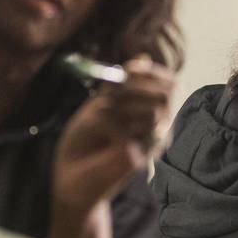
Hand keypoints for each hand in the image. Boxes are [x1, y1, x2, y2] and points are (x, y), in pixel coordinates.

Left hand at [49, 56, 173, 237]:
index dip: (151, 72)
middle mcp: (156, 128)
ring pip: (150, 109)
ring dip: (117, 105)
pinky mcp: (138, 159)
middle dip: (135, 87)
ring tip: (96, 117)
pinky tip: (97, 134)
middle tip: (108, 94)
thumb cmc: (84, 143)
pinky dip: (106, 123)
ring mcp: (150, 145)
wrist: (69, 180)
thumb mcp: (100, 105)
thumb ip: (121, 85)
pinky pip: (125, 127)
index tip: (128, 68)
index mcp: (149, 111)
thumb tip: (141, 58)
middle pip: (166, 94)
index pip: (168, 83)